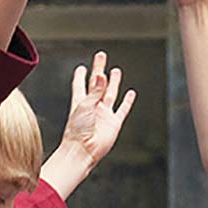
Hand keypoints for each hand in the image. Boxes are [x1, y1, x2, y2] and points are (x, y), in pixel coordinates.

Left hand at [58, 51, 136, 168]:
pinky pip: (122, 109)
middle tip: (101, 56)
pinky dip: (127, 101)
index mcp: (80, 102)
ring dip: (113, 82)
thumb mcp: (84, 106)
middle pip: (96, 84)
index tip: (82, 67)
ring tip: (115, 71)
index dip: (80, 75)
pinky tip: (130, 93)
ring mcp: (103, 114)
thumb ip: (95, 91)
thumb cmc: (77, 131)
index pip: (80, 84)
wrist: (83, 151)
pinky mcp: (114, 123)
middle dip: (99, 69)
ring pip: (110, 94)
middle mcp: (92, 107)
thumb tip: (101, 75)